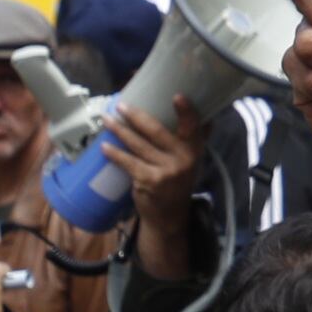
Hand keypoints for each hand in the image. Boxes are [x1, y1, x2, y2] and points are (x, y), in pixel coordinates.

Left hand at [104, 94, 201, 235]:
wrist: (169, 215)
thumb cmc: (178, 181)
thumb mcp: (192, 161)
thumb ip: (196, 140)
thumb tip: (207, 117)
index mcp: (195, 150)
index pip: (193, 127)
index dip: (187, 112)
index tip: (177, 96)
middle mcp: (183, 160)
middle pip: (157, 132)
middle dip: (136, 117)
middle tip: (121, 105)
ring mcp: (165, 172)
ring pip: (138, 145)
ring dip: (120, 131)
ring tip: (106, 119)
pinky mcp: (148, 182)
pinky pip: (128, 163)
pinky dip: (115, 154)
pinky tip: (104, 146)